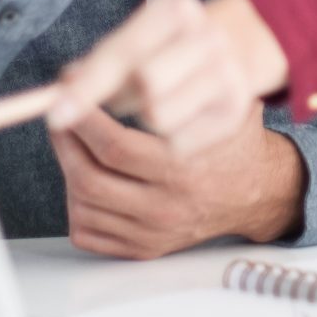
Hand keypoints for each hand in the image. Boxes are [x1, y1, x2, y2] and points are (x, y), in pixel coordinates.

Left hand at [45, 0, 289, 156]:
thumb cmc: (167, 48)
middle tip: (108, 105)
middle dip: (117, 102)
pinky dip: (166, 139)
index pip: (125, 55)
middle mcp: (209, 38)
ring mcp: (227, 76)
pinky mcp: (234, 113)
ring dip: (141, 120)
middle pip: (145, 88)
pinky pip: (178, 144)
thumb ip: (100, 62)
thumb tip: (61, 92)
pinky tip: (174, 123)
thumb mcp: (137, 38)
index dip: (87, 88)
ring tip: (147, 110)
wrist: (238, 52)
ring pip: (158, 117)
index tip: (55, 116)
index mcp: (177, 10)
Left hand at [52, 104, 306, 258]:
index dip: (83, 119)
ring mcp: (152, 232)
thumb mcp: (217, 106)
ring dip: (68, 169)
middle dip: (65, 142)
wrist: (257, 190)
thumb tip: (110, 67)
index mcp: (183, 169)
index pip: (115, 147)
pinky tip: (86, 178)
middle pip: (88, 178)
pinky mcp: (143, 248)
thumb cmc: (232, 141)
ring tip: (72, 143)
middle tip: (60, 116)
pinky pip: (87, 233)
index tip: (71, 96)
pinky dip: (76, 205)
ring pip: (82, 205)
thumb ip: (173, 88)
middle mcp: (165, 206)